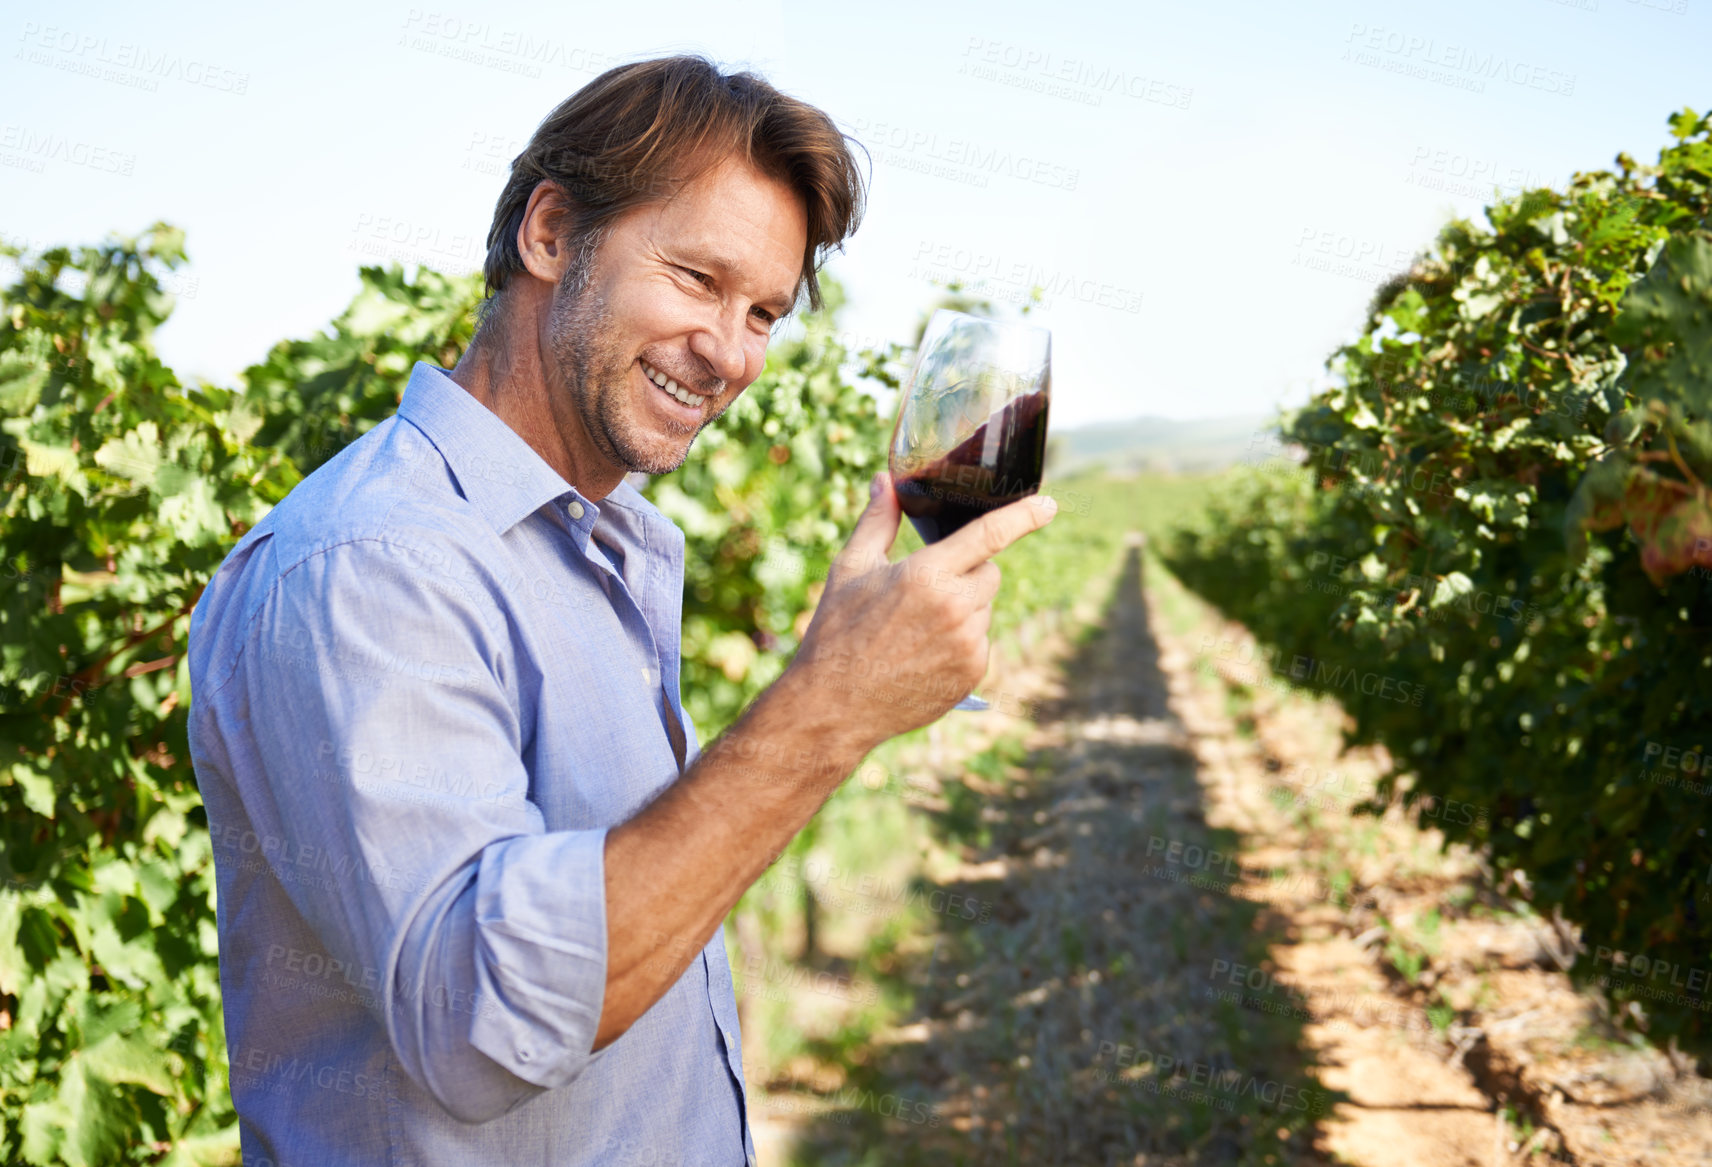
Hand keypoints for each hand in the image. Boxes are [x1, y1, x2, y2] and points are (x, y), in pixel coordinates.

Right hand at [787, 470, 1056, 744]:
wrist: (834, 705)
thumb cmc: (836, 632)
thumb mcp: (851, 568)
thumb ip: (877, 520)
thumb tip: (884, 480)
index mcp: (926, 575)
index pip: (990, 535)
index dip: (1025, 515)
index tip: (1049, 505)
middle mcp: (955, 608)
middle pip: (990, 572)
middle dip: (968, 572)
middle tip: (927, 589)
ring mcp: (968, 644)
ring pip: (984, 608)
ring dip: (964, 608)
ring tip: (917, 628)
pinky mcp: (972, 673)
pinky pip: (981, 642)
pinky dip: (962, 641)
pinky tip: (924, 652)